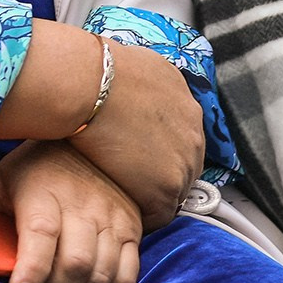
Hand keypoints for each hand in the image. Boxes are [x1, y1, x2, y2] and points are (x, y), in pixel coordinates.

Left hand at [0, 142, 142, 282]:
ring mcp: (112, 219)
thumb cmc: (38, 166)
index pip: (41, 236)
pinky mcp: (133, 229)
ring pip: (102, 274)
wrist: (91, 134)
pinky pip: (127, 275)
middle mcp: (83, 207)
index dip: (31, 270)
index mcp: (44, 194)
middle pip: (75, 265)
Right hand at [66, 44, 203, 230]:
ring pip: (174, 190)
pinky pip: (160, 214)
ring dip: (151, 194)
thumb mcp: (133, 66)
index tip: (136, 155)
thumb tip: (123, 87)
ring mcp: (184, 161)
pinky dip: (143, 215)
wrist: (90, 85)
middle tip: (129, 179)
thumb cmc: (96, 72)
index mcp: (184, 101)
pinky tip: (120, 210)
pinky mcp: (167, 187)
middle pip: (183, 165)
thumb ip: (141, 85)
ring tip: (122, 197)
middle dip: (159, 173)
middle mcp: (193, 131)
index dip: (156, 149)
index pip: (180, 137)